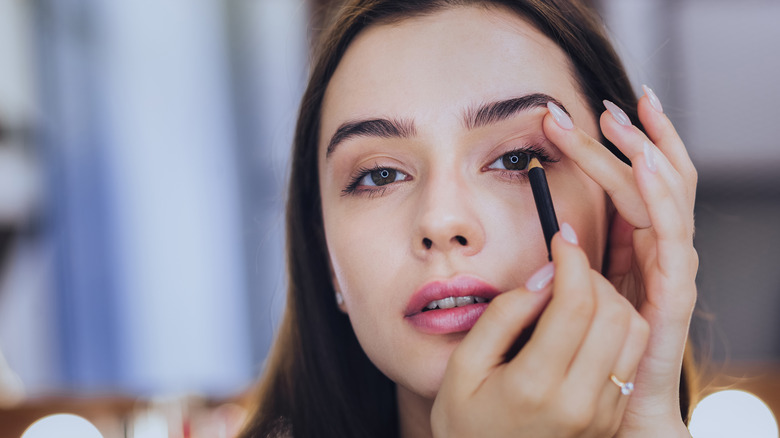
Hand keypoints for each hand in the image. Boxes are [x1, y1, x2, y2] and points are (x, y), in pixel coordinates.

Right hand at [431, 230, 649, 437]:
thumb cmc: (466, 423)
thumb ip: (503, 316)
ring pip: (634, 332)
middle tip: (565, 268)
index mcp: (535, 386)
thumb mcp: (463, 367)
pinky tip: (586, 322)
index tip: (562, 239)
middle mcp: (578, 401)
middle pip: (614, 313)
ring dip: (610, 300)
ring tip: (576, 294)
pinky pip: (631, 357)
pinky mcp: (611, 417)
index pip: (576, 304)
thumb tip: (544, 278)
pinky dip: (617, 326)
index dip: (573, 260)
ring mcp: (600, 413)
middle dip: (592, 275)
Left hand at [543, 88, 697, 436]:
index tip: (581, 115)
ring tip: (625, 118)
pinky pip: (671, 241)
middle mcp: (657, 256)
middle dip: (632, 139)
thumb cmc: (591, 358)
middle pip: (652, 183)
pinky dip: (660, 199)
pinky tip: (646, 165)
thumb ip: (574, 265)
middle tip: (604, 104)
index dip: (612, 150)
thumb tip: (558, 227)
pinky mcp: (673, 298)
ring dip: (646, 153)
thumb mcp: (576, 299)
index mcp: (634, 253)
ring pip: (666, 200)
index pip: (630, 186)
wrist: (618, 419)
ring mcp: (669, 274)